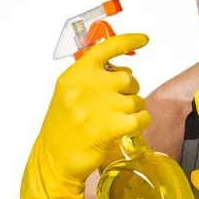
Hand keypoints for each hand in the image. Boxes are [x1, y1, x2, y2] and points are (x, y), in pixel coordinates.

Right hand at [19, 33, 150, 198]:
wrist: (54, 159)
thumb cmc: (65, 126)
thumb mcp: (71, 94)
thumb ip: (93, 79)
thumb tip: (125, 72)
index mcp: (76, 74)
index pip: (105, 48)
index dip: (128, 41)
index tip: (144, 39)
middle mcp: (86, 86)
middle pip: (128, 78)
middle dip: (130, 90)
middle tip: (120, 104)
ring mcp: (97, 107)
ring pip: (136, 99)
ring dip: (135, 109)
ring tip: (121, 119)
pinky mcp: (108, 127)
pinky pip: (140, 117)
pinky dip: (142, 122)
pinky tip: (133, 126)